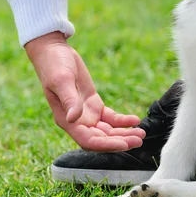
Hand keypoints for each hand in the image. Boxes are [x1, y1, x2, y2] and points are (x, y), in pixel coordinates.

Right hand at [25, 32, 144, 150]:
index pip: (88, 140)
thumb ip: (69, 100)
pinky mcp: (94, 104)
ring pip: (108, 130)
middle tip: (139, 139)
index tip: (124, 144)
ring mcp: (86, 113)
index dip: (106, 145)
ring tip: (141, 132)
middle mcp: (77, 121)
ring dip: (124, 133)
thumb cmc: (53, 65)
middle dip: (120, 141)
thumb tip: (74, 119)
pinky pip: (110, 118)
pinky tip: (135, 119)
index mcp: (66, 119)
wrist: (54, 51)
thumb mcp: (61, 80)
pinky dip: (123, 120)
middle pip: (101, 138)